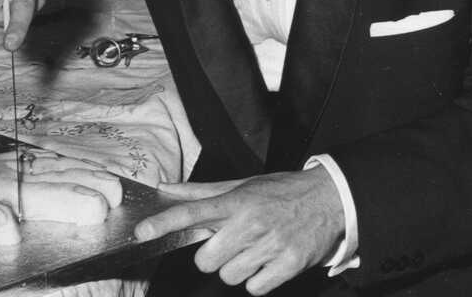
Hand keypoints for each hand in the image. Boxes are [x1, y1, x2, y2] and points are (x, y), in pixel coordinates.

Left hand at [134, 168, 344, 294]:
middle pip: (206, 260)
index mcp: (236, 201)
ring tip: (254, 248)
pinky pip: (254, 288)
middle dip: (213, 256)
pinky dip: (258, 279)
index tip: (142, 232)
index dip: (164, 223)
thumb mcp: (242, 185)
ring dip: (237, 267)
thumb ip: (202, 192)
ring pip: (229, 276)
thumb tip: (166, 189)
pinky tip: (268, 261)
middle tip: (230, 242)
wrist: (329, 199)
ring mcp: (270, 246)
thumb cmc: (280, 192)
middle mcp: (250, 223)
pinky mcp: (289, 265)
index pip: (192, 212)